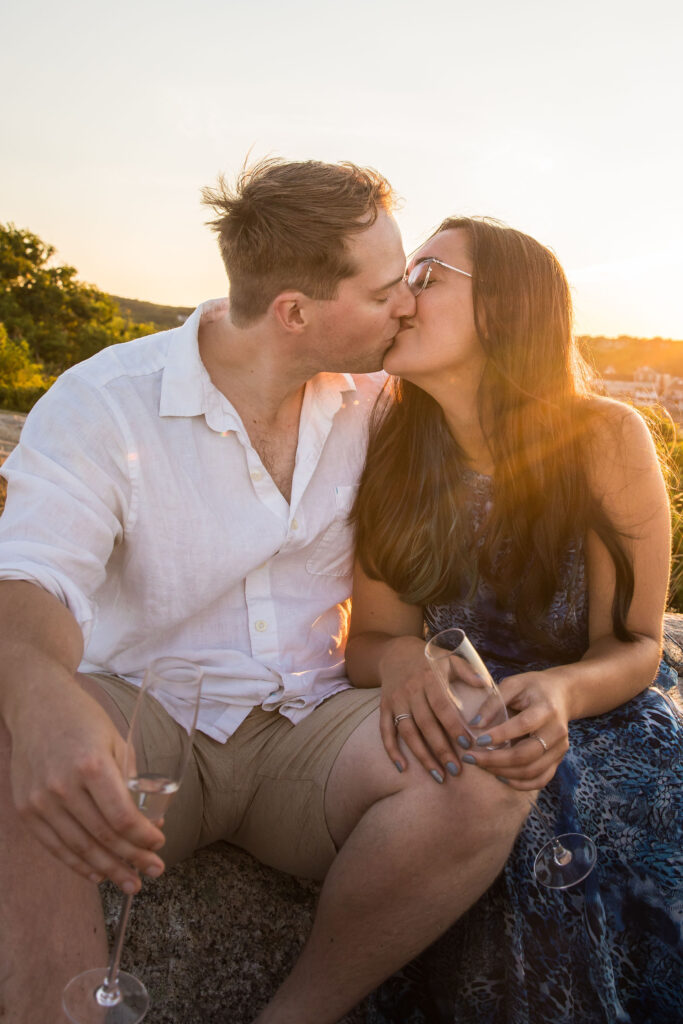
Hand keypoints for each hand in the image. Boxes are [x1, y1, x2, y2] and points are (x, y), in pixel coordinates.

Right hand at [9, 679, 165, 891]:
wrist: (37, 706)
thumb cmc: (84, 720)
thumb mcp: (117, 741)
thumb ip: (133, 782)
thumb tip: (152, 822)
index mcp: (90, 765)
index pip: (121, 817)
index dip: (143, 837)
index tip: (160, 844)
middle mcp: (62, 786)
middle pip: (103, 837)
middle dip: (133, 859)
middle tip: (154, 872)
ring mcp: (40, 800)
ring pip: (80, 847)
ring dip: (109, 869)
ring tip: (131, 883)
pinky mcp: (26, 809)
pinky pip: (55, 846)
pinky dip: (78, 864)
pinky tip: (99, 873)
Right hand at [378, 637, 469, 780]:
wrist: (396, 652)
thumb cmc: (430, 659)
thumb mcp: (450, 658)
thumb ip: (467, 671)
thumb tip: (486, 685)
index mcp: (429, 678)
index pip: (442, 706)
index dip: (453, 726)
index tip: (468, 745)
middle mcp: (410, 690)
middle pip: (425, 724)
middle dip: (441, 749)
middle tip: (456, 770)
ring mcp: (396, 700)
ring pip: (407, 732)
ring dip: (422, 755)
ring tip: (438, 775)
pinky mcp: (384, 708)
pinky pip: (386, 731)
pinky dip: (392, 750)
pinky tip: (403, 768)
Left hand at [463, 668, 570, 789]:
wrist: (561, 694)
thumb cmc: (532, 688)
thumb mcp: (513, 684)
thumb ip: (493, 702)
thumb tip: (474, 724)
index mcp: (546, 708)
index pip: (523, 725)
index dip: (500, 735)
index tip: (477, 740)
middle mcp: (557, 731)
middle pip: (527, 755)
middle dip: (495, 760)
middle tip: (470, 758)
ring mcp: (560, 748)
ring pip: (532, 771)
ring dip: (503, 772)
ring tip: (481, 765)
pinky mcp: (558, 759)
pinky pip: (540, 779)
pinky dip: (519, 783)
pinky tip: (500, 777)